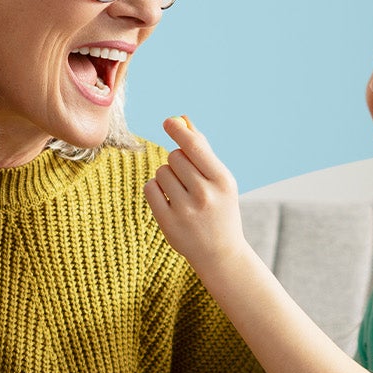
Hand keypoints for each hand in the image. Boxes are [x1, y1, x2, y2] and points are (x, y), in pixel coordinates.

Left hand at [144, 116, 248, 275]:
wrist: (221, 253)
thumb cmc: (220, 208)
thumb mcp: (220, 180)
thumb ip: (203, 150)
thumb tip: (182, 120)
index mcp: (222, 180)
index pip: (195, 147)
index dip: (178, 131)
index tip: (168, 122)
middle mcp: (205, 194)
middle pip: (175, 156)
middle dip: (178, 161)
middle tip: (188, 179)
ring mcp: (185, 210)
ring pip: (161, 172)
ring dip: (167, 177)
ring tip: (182, 193)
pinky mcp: (168, 222)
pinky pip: (150, 188)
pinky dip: (156, 190)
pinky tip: (169, 201)